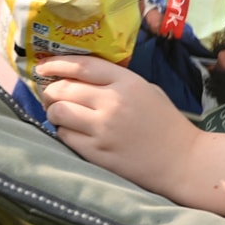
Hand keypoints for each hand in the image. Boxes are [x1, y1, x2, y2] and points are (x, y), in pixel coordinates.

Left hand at [38, 55, 202, 199]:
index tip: (43, 66)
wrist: (182, 161)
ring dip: (53, 112)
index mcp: (126, 82)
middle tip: (49, 94)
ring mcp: (103, 130)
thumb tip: (80, 78)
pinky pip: (66, 137)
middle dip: (50, 91)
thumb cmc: (166, 123)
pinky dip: (63, 132)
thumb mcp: (146, 89)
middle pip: (64, 89)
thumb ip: (116, 81)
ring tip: (58, 114)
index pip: (82, 66)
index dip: (57, 63)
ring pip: (59, 114)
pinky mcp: (97, 153)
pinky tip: (72, 132)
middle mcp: (112, 103)